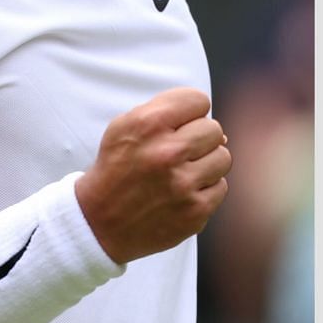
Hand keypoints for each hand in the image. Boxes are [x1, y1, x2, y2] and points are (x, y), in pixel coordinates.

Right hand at [76, 87, 230, 264]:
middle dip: (198, 138)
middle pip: (214, 129)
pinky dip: (204, 189)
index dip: (189, 112)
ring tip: (181, 172)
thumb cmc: (115, 170)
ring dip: (205, 164)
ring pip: (223, 157)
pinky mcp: (195, 211)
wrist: (98, 221)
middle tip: (177, 152)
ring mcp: (183, 184)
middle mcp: (166, 152)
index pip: (197, 100)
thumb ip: (162, 113)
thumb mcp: (122, 129)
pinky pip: (221, 187)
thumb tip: (214, 126)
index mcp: (146, 125)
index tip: (179, 124)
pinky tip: (182, 192)